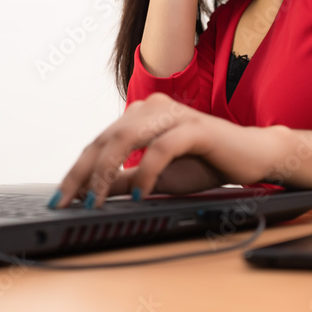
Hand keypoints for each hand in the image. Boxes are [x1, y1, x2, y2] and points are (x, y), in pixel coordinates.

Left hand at [51, 92, 285, 208]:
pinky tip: (139, 194)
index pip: (99, 142)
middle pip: (106, 138)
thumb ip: (125, 181)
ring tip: (94, 200)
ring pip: (127, 136)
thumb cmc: (206, 164)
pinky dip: (147, 171)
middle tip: (67, 201)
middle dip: (82, 172)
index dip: (76, 171)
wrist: (252, 158)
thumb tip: (90, 193)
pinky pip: (163, 147)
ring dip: (106, 171)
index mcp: (140, 117)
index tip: (58, 199)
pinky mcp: (196, 128)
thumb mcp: (157, 179)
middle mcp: (153, 109)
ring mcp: (174, 115)